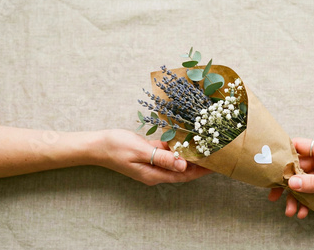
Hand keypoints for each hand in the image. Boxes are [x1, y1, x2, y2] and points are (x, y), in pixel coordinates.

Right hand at [92, 129, 211, 185]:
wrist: (98, 144)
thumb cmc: (117, 147)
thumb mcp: (141, 152)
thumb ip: (162, 158)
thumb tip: (183, 165)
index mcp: (154, 175)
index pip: (183, 175)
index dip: (200, 170)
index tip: (215, 164)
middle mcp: (156, 171)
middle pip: (182, 169)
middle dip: (199, 162)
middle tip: (215, 152)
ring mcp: (152, 163)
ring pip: (176, 159)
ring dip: (189, 153)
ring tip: (205, 144)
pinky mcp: (149, 154)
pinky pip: (166, 151)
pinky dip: (176, 145)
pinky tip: (186, 138)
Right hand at [269, 138, 313, 218]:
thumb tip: (291, 182)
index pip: (299, 146)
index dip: (283, 154)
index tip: (270, 167)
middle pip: (298, 167)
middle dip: (287, 183)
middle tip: (275, 196)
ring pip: (304, 181)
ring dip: (296, 195)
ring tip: (291, 211)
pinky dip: (308, 200)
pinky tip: (304, 212)